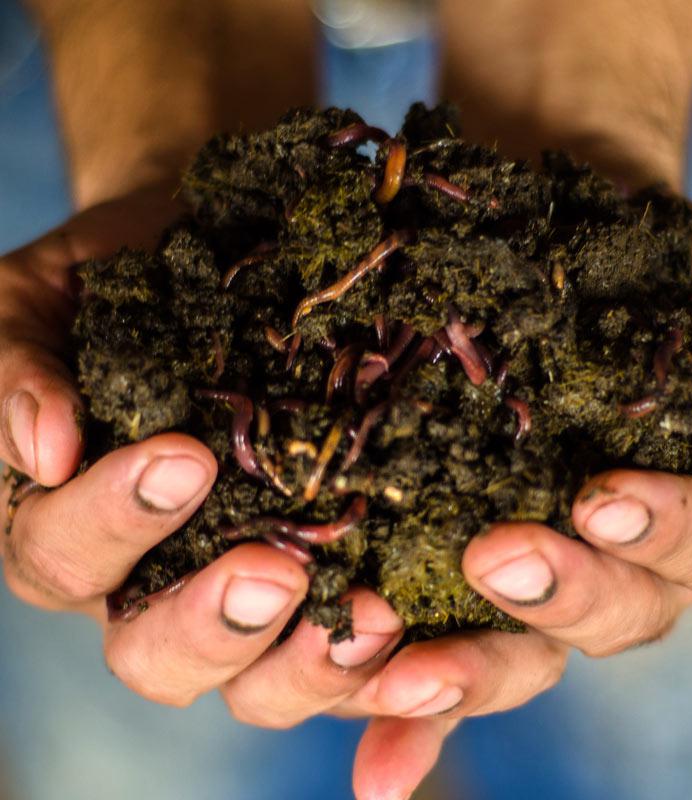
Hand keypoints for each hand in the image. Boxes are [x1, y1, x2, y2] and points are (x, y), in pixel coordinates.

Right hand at [0, 190, 415, 794]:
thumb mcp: (42, 304)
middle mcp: (152, 575)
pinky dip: (373, 646)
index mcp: (71, 523)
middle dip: (211, 626)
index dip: (112, 524)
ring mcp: (239, 575)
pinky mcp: (320, 562)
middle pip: (156, 654)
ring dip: (307, 662)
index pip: (64, 559)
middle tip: (271, 576)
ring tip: (367, 616)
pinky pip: (339, 630)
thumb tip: (46, 449)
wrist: (200, 256)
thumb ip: (19, 369)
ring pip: (254, 674)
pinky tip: (412, 615)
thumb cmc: (110, 283)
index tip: (184, 459)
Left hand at [335, 209, 691, 798]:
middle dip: (560, 596)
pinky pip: (439, 658)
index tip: (602, 496)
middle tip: (495, 555)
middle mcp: (622, 561)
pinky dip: (409, 717)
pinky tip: (375, 771)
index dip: (670, 534)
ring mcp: (536, 577)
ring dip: (471, 676)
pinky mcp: (450, 576)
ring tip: (404, 667)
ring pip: (524, 655)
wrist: (553, 219)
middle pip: (615, 617)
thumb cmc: (650, 255)